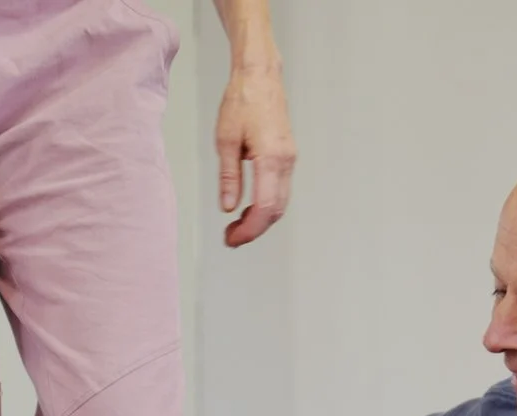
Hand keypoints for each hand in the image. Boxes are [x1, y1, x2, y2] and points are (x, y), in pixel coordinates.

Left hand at [214, 65, 294, 246]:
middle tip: (230, 237)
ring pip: (280, 202)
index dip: (249, 230)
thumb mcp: (226, 140)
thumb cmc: (242, 100)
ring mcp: (290, 159)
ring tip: (236, 226)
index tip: (231, 238)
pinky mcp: (288, 155)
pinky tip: (249, 208)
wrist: (260, 75)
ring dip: (260, 219)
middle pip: (276, 210)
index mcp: (271, 159)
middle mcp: (286, 162)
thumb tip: (229, 207)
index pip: (264, 208)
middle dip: (254, 230)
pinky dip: (267, 205)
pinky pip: (281, 189)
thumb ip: (229, 177)